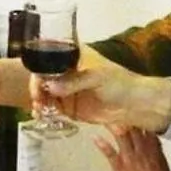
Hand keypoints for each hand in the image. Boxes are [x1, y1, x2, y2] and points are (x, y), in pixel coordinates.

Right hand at [42, 60, 170, 131]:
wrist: (133, 106)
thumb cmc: (119, 83)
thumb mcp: (97, 77)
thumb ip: (74, 82)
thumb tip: (50, 87)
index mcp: (74, 55)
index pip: (49, 55)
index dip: (39, 65)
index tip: (38, 78)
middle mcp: (66, 70)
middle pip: (42, 75)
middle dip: (36, 86)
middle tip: (38, 97)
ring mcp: (66, 89)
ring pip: (44, 92)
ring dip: (38, 100)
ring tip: (40, 109)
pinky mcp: (68, 106)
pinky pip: (50, 107)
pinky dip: (44, 111)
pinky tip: (42, 115)